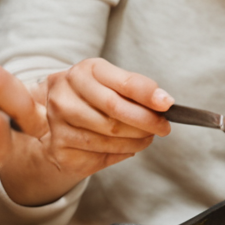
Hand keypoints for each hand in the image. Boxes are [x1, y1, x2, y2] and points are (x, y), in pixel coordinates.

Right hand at [35, 58, 174, 178]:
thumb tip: (163, 102)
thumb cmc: (92, 101)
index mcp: (84, 71)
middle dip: (146, 121)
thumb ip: (135, 89)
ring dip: (137, 139)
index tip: (167, 104)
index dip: (147, 94)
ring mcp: (58, 121)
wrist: (56, 124)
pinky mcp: (59, 147)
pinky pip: (102, 153)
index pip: (123, 83)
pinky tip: (129, 146)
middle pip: (115, 110)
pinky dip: (123, 151)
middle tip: (164, 127)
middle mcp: (66, 93)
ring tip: (147, 137)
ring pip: (110, 135)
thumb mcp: (110, 85)